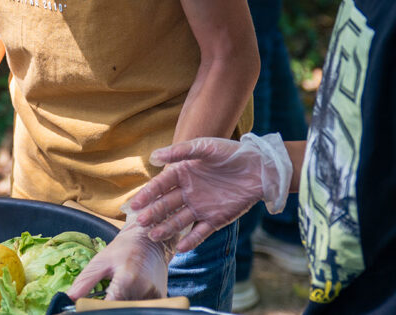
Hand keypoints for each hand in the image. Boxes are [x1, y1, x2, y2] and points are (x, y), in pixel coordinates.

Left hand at [66, 215, 169, 300]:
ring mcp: (153, 297)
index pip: (107, 307)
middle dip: (107, 306)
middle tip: (102, 297)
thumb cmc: (125, 248)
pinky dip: (129, 303)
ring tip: (115, 291)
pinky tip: (127, 294)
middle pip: (118, 309)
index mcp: (126, 280)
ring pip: (128, 308)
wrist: (150, 240)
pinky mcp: (159, 300)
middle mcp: (143, 291)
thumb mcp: (100, 261)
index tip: (86, 306)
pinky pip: (140, 307)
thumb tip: (68, 298)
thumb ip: (84, 282)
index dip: (94, 309)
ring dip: (119, 304)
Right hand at [126, 134, 291, 253]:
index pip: (160, 186)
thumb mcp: (205, 147)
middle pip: (166, 205)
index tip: (134, 204)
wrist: (261, 168)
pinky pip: (200, 232)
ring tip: (154, 236)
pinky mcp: (215, 220)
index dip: (147, 195)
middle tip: (140, 223)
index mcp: (182, 174)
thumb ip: (180, 151)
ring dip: (166, 228)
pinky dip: (191, 240)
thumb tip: (154, 156)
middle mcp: (188, 192)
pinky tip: (180, 248)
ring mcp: (201, 207)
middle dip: (152, 214)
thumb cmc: (231, 153)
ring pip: (179, 220)